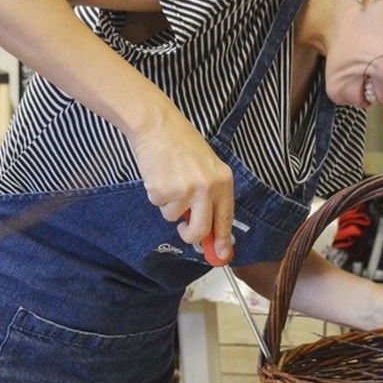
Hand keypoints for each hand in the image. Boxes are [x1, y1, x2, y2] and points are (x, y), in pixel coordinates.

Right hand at [128, 107, 235, 260]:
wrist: (158, 125)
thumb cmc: (182, 145)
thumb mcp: (206, 168)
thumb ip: (210, 197)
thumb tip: (210, 232)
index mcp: (223, 181)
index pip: (226, 218)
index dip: (223, 240)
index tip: (221, 256)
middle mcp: (207, 188)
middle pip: (201, 230)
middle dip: (190, 236)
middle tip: (184, 231)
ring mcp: (185, 190)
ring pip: (174, 217)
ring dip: (169, 204)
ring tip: (169, 178)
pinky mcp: (163, 190)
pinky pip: (158, 205)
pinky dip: (156, 194)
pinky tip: (159, 174)